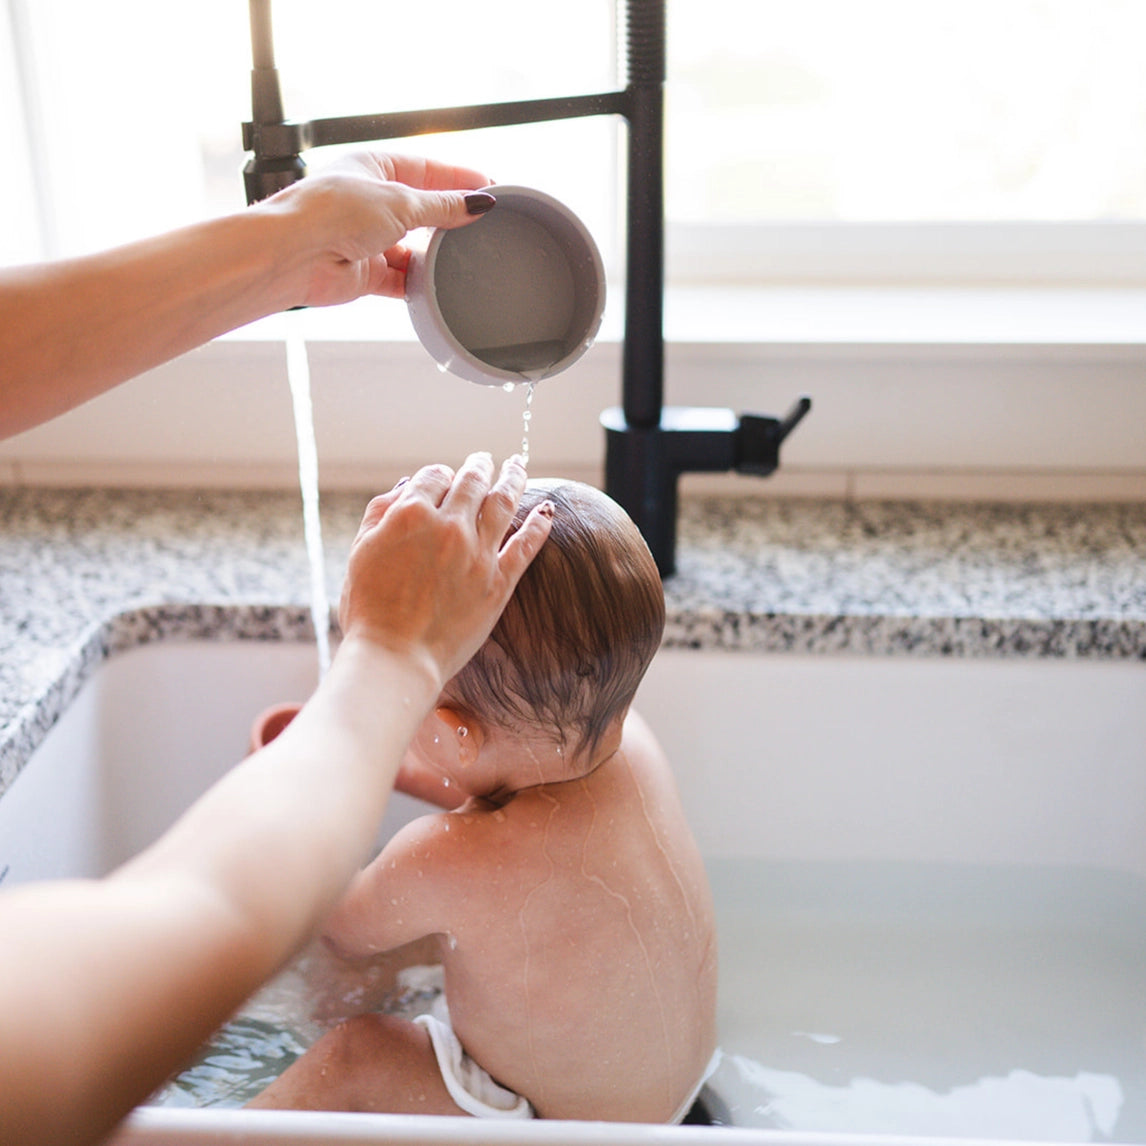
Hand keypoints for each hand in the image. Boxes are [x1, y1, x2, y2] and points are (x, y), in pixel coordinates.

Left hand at [263, 152, 494, 306]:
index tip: (490, 188)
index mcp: (372, 166)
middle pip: (421, 209)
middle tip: (483, 225)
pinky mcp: (365, 272)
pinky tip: (437, 284)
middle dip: (448, 219)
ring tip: (461, 257)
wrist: (295, 254)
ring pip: (413, 247)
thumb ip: (442, 206)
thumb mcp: (400, 201)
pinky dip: (419, 282)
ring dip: (433, 254)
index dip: (458, 178)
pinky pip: (402, 278)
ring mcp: (366, 238)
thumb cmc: (331, 212)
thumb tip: (476, 204)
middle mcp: (368, 201)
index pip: (425, 169)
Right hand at [339, 453, 552, 689]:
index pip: (434, 476)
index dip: (440, 475)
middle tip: (487, 458)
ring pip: (504, 503)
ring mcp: (478, 553)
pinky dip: (539, 524)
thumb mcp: (360, 551)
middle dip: (481, 466)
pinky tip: (547, 511)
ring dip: (514, 479)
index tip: (444, 478)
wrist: (395, 656)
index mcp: (410, 514)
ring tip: (518, 466)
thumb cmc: (369, 608)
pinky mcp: (499, 582)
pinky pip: (526, 545)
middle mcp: (449, 526)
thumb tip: (408, 486)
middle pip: (472, 482)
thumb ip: (381, 512)